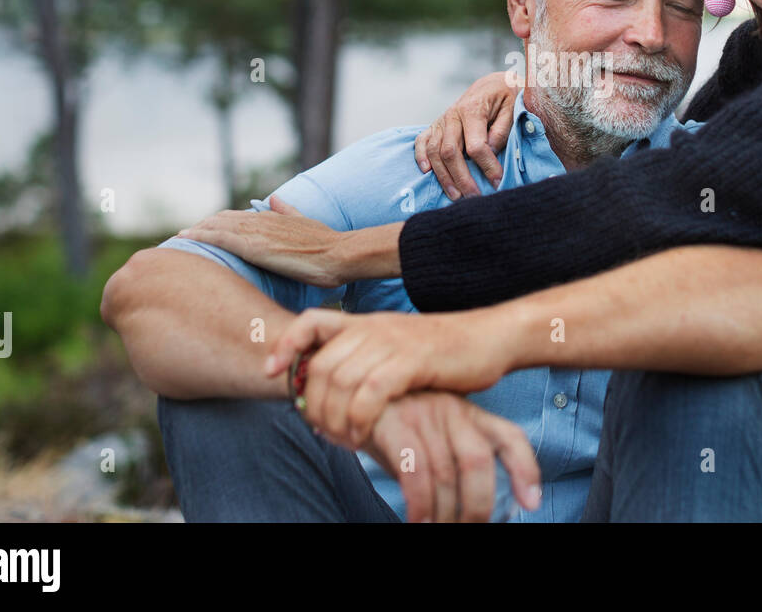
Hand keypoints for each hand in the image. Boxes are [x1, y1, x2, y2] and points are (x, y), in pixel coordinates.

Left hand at [177, 195, 348, 287]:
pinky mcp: (255, 247)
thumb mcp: (304, 221)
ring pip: (216, 226)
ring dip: (194, 231)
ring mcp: (257, 233)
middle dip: (200, 227)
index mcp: (271, 218)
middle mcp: (260, 222)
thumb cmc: (327, 245)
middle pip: (220, 219)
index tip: (199, 229)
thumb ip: (287, 210)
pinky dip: (200, 236)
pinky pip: (221, 238)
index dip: (215, 222)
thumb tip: (273, 198)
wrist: (340, 254)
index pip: (234, 217)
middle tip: (180, 236)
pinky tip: (185, 238)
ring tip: (175, 238)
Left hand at [266, 306, 511, 446]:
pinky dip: (359, 418)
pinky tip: (363, 435)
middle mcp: (374, 327)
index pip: (311, 321)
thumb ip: (367, 360)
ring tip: (342, 439)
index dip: (285, 345)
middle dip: (313, 404)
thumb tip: (333, 392)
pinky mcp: (413, 361)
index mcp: (367, 322)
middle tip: (321, 431)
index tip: (271, 373)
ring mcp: (393, 342)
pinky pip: (370, 392)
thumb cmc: (445, 352)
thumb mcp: (399, 348)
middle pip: (320, 364)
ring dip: (333, 418)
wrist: (490, 337)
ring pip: (340, 381)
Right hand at [360, 391, 540, 521]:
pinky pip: (414, 470)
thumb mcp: (431, 434)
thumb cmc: (393, 425)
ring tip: (436, 529)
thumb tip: (468, 509)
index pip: (509, 437)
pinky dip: (420, 503)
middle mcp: (451, 410)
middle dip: (477, 505)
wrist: (346, 394)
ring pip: (445, 472)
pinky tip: (416, 519)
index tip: (531, 503)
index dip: (525, 469)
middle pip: (478, 461)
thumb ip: (452, 458)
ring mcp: (422, 413)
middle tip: (468, 528)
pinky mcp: (393, 422)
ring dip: (444, 513)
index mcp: (468, 412)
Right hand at [414, 71, 517, 198]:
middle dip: (462, 178)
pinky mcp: (435, 126)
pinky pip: (422, 142)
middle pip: (451, 152)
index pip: (476, 145)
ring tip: (455, 195)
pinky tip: (427, 172)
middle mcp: (452, 116)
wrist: (490, 86)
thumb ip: (501, 129)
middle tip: (474, 197)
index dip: (487, 166)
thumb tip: (490, 149)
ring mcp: (441, 121)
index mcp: (472, 110)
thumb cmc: (504, 98)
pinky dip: (421, 157)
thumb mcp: (512, 108)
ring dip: (443, 176)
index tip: (497, 181)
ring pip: (435, 152)